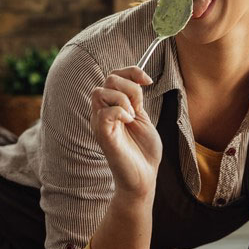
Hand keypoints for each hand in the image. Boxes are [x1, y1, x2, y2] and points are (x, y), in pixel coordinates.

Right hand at [89, 66, 161, 199]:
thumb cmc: (143, 150)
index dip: (131, 72)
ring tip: (132, 117)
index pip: (114, 75)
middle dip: (130, 87)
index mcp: (112, 106)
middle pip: (108, 79)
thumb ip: (135, 99)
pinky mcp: (102, 135)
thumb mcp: (142, 117)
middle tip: (138, 108)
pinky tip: (129, 122)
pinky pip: (104, 112)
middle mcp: (102, 112)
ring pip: (101, 91)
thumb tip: (137, 80)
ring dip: (123, 100)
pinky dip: (120, 112)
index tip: (147, 81)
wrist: (144, 176)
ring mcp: (100, 123)